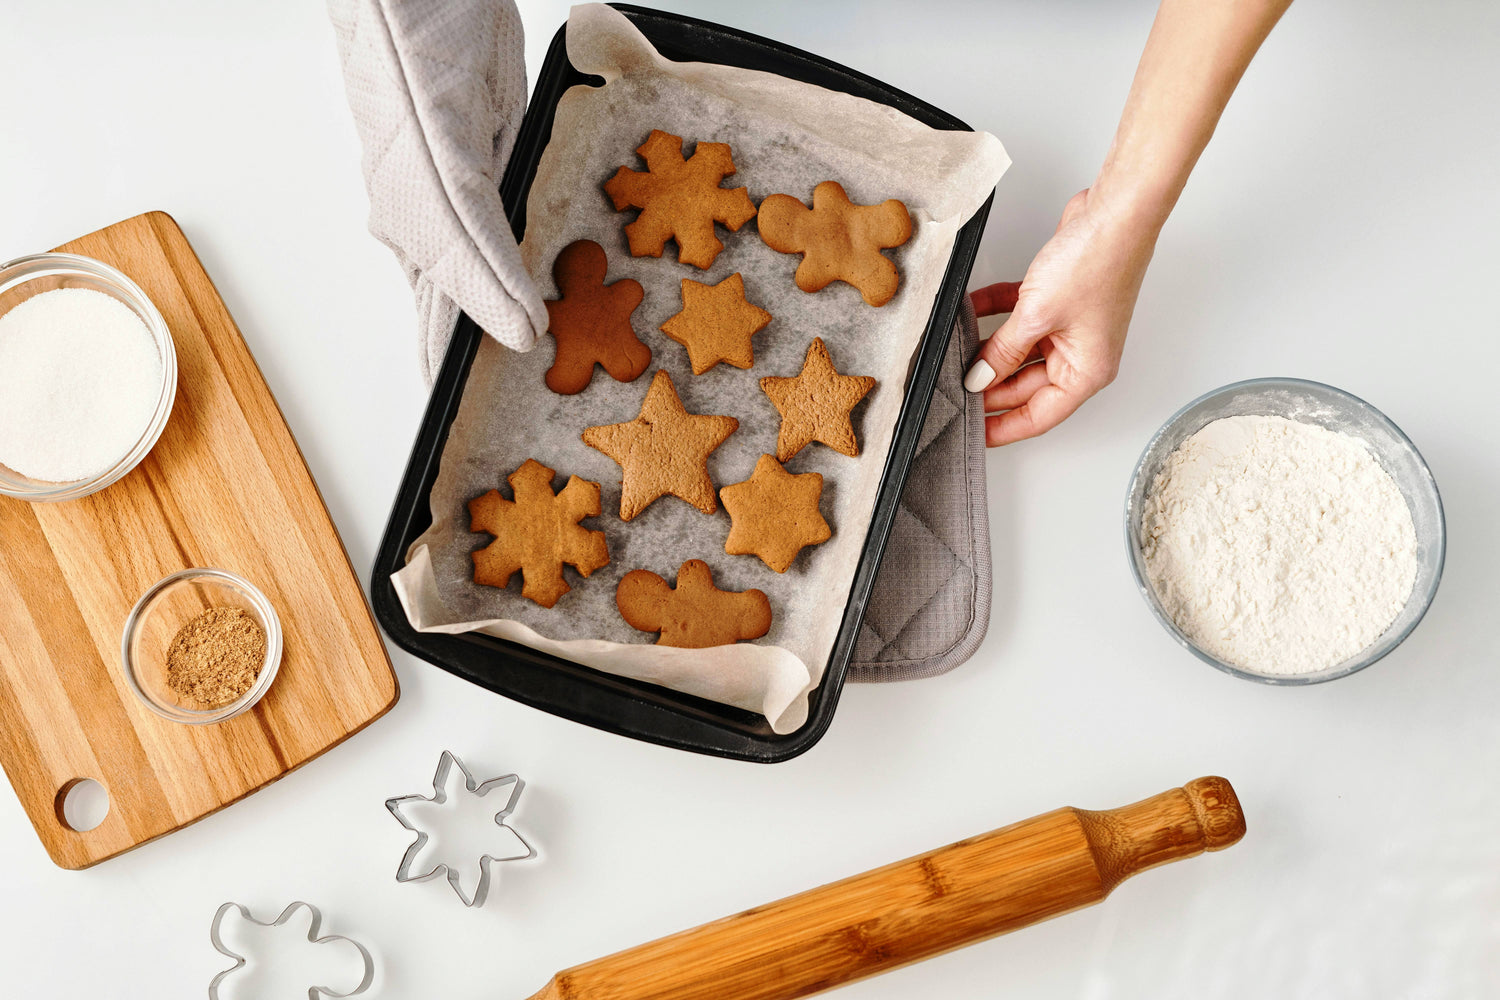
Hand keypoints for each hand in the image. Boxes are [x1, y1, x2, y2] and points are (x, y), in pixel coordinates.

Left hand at [965, 189, 1156, 445]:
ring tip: (955, 353)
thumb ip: (1003, 352)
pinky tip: (969, 312)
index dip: (1003, 428)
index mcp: (1087, 372)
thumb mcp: (1036, 317)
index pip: (1038, 416)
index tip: (974, 435)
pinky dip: (994, 315)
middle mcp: (1082, 354)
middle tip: (952, 388)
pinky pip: (1019, 319)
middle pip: (1025, 386)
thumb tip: (979, 378)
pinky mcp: (1058, 301)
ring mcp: (1070, 327)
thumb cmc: (1098, 262)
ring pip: (1019, 352)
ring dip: (989, 349)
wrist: (1115, 211)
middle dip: (989, 385)